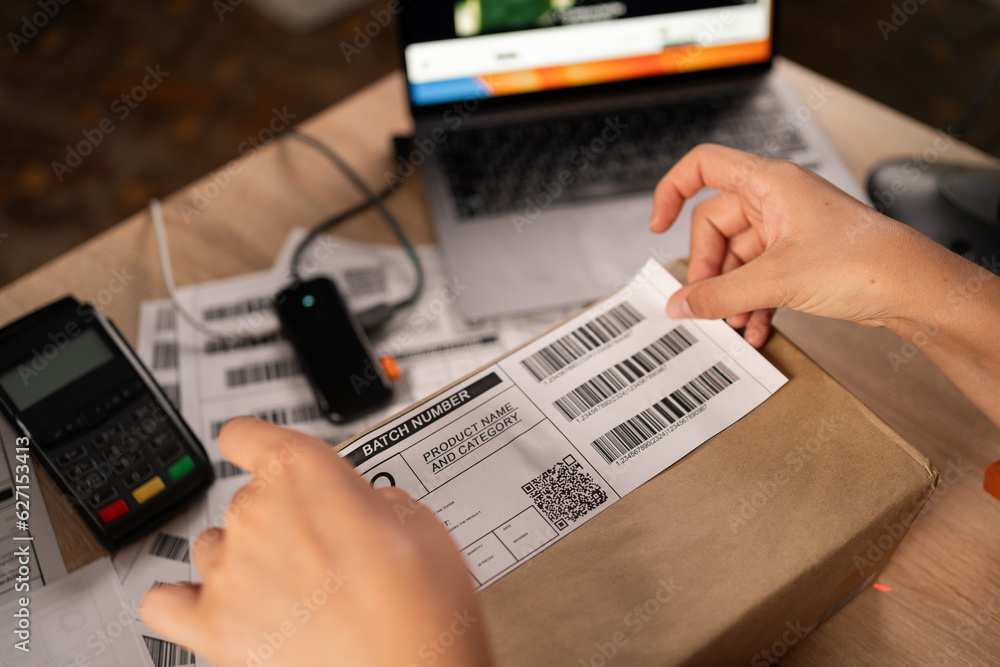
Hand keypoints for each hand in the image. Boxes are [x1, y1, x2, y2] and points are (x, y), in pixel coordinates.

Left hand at [141, 417, 492, 666]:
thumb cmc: (420, 607)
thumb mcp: (420, 524)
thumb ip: (375, 501)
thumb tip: (365, 507)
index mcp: (302, 472)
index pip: (246, 435)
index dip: (256, 446)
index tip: (261, 453)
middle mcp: (256, 513)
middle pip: (242, 499)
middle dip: (277, 519)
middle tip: (318, 550)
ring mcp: (228, 571)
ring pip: (211, 546)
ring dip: (240, 559)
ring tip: (284, 589)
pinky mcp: (211, 628)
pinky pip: (164, 602)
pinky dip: (181, 601)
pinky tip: (211, 606)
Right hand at [649, 144, 952, 346]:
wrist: (914, 289)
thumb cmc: (863, 262)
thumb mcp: (776, 280)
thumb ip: (719, 295)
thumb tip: (679, 304)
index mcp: (768, 182)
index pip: (702, 165)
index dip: (671, 190)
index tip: (657, 226)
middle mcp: (776, 198)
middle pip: (714, 225)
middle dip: (707, 269)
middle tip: (705, 303)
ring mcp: (788, 228)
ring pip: (736, 256)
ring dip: (730, 293)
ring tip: (733, 324)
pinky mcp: (799, 256)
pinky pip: (758, 275)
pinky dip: (750, 301)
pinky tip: (754, 328)